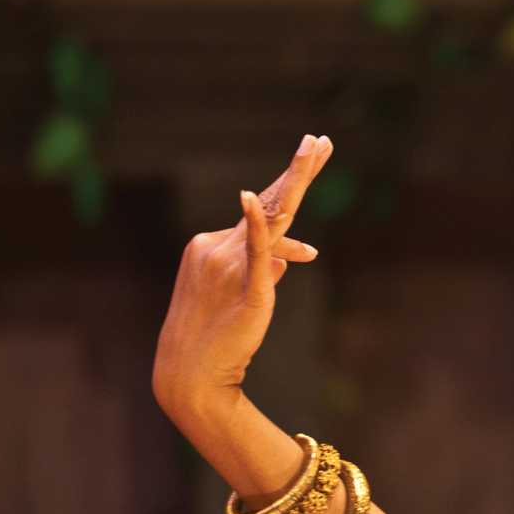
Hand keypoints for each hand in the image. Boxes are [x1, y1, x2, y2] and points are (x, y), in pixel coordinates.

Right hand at [153, 135, 332, 428]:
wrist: (192, 373)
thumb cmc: (216, 337)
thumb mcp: (243, 295)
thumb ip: (263, 269)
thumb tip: (289, 258)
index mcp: (212, 245)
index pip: (261, 211)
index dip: (288, 182)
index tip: (311, 154)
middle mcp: (217, 246)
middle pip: (267, 201)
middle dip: (298, 169)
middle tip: (321, 140)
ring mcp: (230, 263)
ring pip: (273, 218)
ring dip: (295, 179)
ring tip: (316, 149)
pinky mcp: (246, 285)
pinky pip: (255, 250)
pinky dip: (256, 226)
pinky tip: (250, 199)